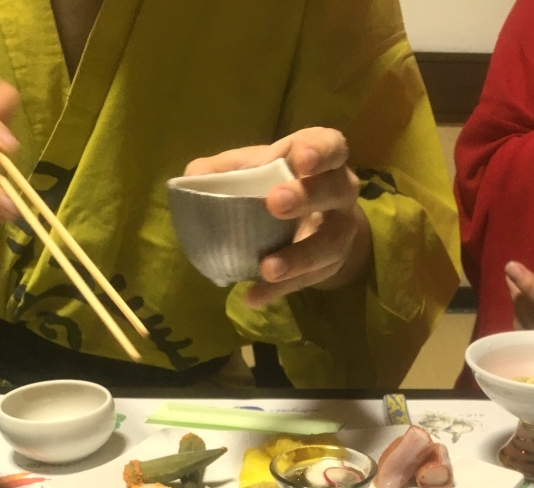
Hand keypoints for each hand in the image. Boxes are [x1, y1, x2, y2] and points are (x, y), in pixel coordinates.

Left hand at [185, 127, 370, 306]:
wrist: (309, 221)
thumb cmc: (276, 182)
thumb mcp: (253, 168)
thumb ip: (225, 169)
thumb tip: (193, 177)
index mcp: (322, 157)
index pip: (332, 146)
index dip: (320, 151)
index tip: (302, 160)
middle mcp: (340, 191)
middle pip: (336, 191)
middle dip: (308, 197)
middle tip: (275, 204)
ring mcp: (339, 230)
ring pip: (330, 243)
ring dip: (299, 257)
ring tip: (267, 268)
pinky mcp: (331, 264)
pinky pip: (310, 278)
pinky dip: (281, 289)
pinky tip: (254, 296)